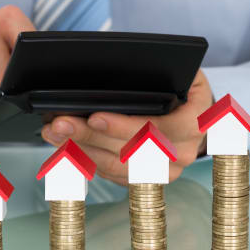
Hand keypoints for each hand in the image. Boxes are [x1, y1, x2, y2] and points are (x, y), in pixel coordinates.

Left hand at [41, 70, 213, 184]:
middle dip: (89, 136)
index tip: (94, 117)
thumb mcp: (177, 71)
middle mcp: (183, 152)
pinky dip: (83, 159)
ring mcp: (163, 171)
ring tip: (53, 131)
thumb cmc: (178, 85)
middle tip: (59, 123)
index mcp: (195, 122)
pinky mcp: (142, 179)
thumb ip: (156, 72)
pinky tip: (62, 145)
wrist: (189, 110)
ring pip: (114, 166)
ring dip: (79, 149)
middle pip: (128, 151)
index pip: (158, 129)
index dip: (124, 126)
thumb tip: (113, 71)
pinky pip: (108, 174)